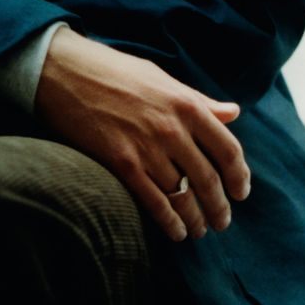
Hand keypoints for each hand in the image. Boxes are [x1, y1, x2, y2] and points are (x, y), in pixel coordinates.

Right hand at [33, 27, 250, 242]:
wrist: (64, 72)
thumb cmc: (114, 72)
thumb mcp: (162, 79)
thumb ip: (200, 101)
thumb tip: (233, 113)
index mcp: (187, 105)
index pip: (228, 150)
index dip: (239, 177)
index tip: (241, 192)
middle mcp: (172, 129)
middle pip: (208, 179)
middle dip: (219, 207)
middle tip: (222, 222)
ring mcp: (146, 149)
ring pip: (182, 195)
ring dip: (195, 219)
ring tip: (200, 231)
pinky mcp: (121, 164)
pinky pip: (154, 202)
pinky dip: (169, 222)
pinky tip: (176, 232)